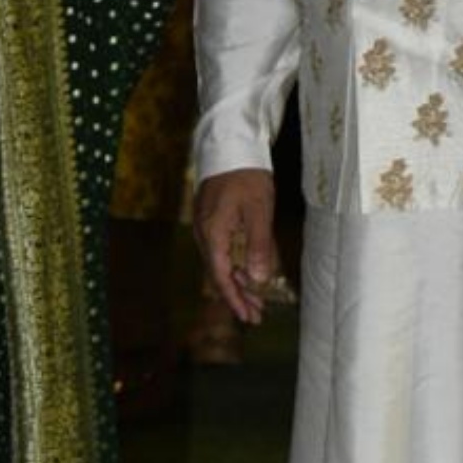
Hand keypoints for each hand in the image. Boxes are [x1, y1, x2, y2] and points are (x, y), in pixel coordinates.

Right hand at [194, 167, 277, 324]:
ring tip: (256, 298)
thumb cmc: (247, 175)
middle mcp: (204, 233)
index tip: (247, 317)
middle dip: (238, 295)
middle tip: (256, 315)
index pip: (221, 276)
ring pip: (220, 262)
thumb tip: (258, 280)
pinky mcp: (211, 218)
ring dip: (238, 281)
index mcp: (213, 234)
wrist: (231, 145)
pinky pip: (221, 250)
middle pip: (219, 273)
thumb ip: (258, 245)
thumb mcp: (258, 210)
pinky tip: (248, 270)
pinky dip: (235, 264)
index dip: (235, 300)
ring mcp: (205, 226)